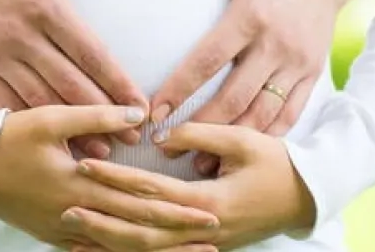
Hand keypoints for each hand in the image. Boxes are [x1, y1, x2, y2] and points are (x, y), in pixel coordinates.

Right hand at [0, 0, 150, 155]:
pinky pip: (8, 103)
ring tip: (101, 148)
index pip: (90, 53)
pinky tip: (55, 140)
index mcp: (44, 3)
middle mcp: (19, 33)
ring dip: (72, 128)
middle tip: (132, 135)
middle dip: (104, 115)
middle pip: (69, 84)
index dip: (118, 83)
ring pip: (40, 100)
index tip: (141, 106)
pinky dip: (33, 124)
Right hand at [0, 105, 220, 249]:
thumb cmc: (9, 138)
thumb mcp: (51, 119)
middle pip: (137, 231)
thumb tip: (138, 113)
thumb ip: (96, 115)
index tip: (209, 209)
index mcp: (81, 184)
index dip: (177, 208)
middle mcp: (77, 214)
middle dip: (178, 235)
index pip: (139, 200)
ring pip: (120, 248)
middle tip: (213, 234)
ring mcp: (67, 231)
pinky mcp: (56, 237)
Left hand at [66, 123, 314, 251]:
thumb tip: (160, 134)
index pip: (151, 191)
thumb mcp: (243, 139)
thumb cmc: (278, 164)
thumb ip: (200, 134)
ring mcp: (204, 245)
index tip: (85, 166)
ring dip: (111, 244)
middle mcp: (202, 230)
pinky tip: (107, 248)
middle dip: (102, 222)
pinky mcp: (205, 248)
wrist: (309, 197)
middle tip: (65, 208)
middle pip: (142, 233)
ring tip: (75, 235)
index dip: (116, 178)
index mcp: (209, 202)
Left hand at [147, 0, 357, 173]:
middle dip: (199, 128)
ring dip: (231, 143)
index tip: (153, 113)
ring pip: (263, 115)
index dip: (180, 89)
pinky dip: (265, 139)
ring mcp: (299, 62)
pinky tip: (238, 155)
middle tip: (165, 147)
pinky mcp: (313, 73)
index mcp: (253, 13)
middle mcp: (278, 43)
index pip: (209, 59)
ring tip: (197, 162)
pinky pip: (289, 115)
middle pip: (235, 98)